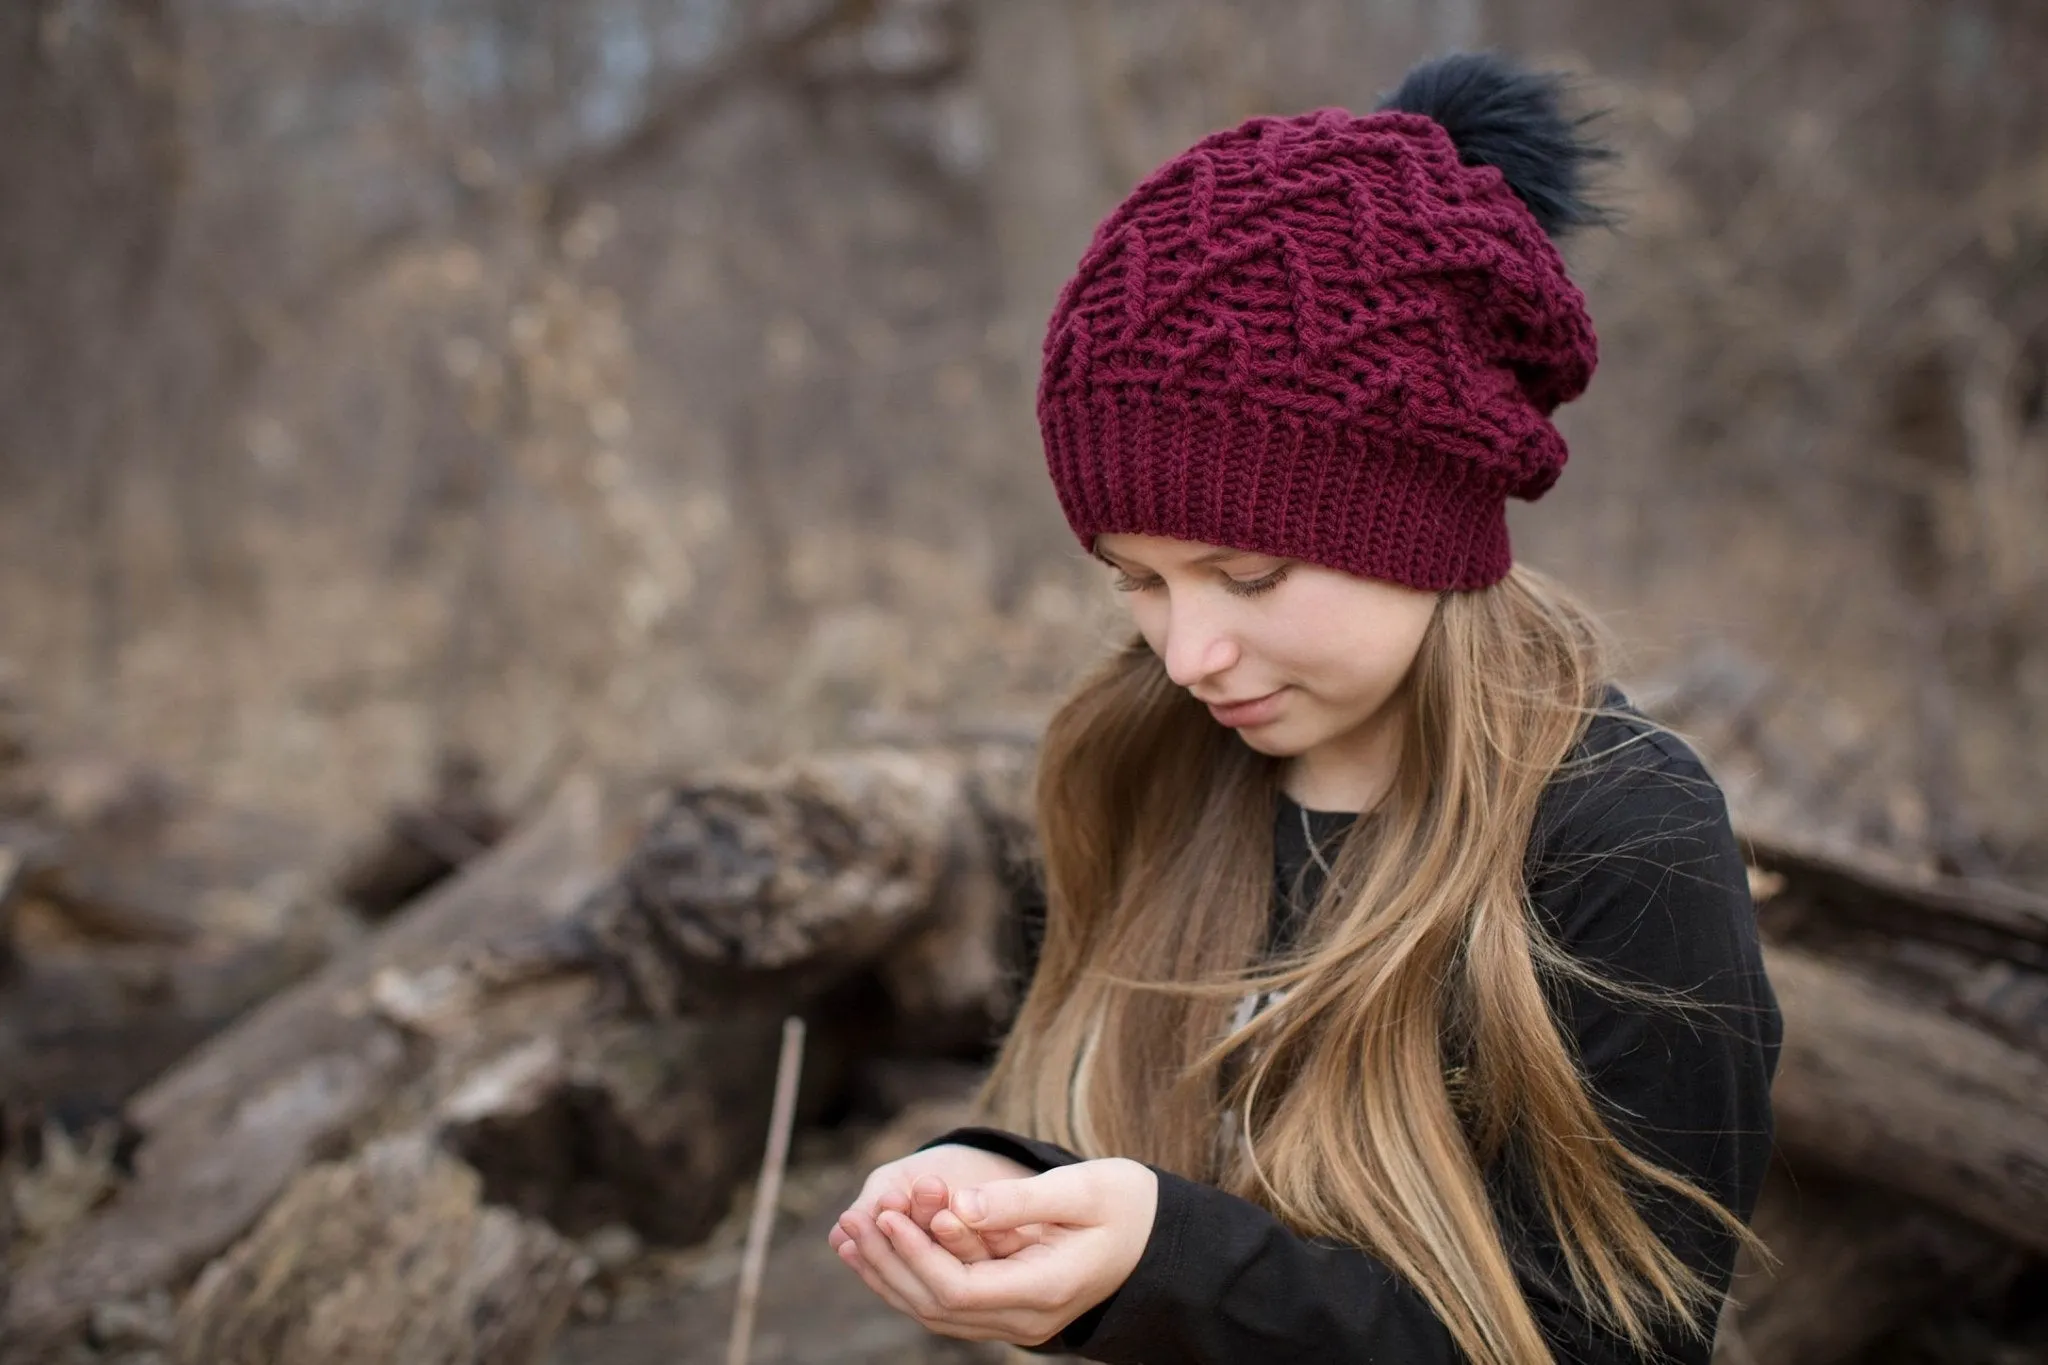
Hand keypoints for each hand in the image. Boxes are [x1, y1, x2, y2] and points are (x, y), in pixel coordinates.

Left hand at [832, 1157, 1158, 1346]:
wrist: (1159, 1240)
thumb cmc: (1128, 1204)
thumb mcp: (1083, 1188)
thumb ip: (1019, 1200)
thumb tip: (959, 1206)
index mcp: (1045, 1288)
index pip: (958, 1289)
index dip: (915, 1254)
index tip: (884, 1212)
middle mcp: (1026, 1320)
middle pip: (937, 1308)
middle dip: (888, 1265)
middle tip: (848, 1222)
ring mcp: (1017, 1323)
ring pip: (936, 1313)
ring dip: (889, 1276)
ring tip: (848, 1236)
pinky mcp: (1008, 1310)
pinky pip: (948, 1305)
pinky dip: (909, 1278)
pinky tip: (881, 1249)